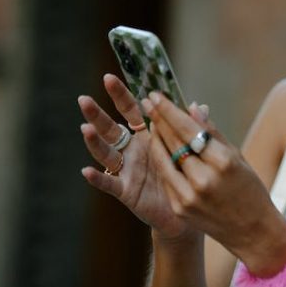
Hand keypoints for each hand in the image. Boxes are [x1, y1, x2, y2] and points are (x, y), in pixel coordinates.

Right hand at [79, 74, 196, 240]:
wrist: (186, 208)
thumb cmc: (186, 174)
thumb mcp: (190, 148)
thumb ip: (193, 128)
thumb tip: (201, 106)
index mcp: (146, 136)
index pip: (131, 111)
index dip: (121, 95)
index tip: (109, 78)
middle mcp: (132, 150)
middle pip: (111, 128)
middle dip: (97, 114)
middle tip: (84, 99)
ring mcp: (126, 170)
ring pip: (106, 153)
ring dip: (95, 142)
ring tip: (85, 129)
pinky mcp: (126, 190)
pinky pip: (109, 183)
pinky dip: (98, 178)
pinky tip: (87, 171)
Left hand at [143, 91, 285, 274]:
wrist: (253, 230)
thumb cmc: (250, 189)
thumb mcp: (238, 157)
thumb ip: (213, 134)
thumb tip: (193, 108)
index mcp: (224, 162)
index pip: (189, 130)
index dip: (169, 111)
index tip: (156, 96)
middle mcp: (204, 179)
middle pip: (174, 142)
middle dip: (159, 120)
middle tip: (148, 101)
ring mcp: (189, 196)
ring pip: (164, 159)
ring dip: (156, 138)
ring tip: (151, 121)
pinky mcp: (180, 207)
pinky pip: (166, 177)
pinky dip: (161, 159)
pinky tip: (158, 146)